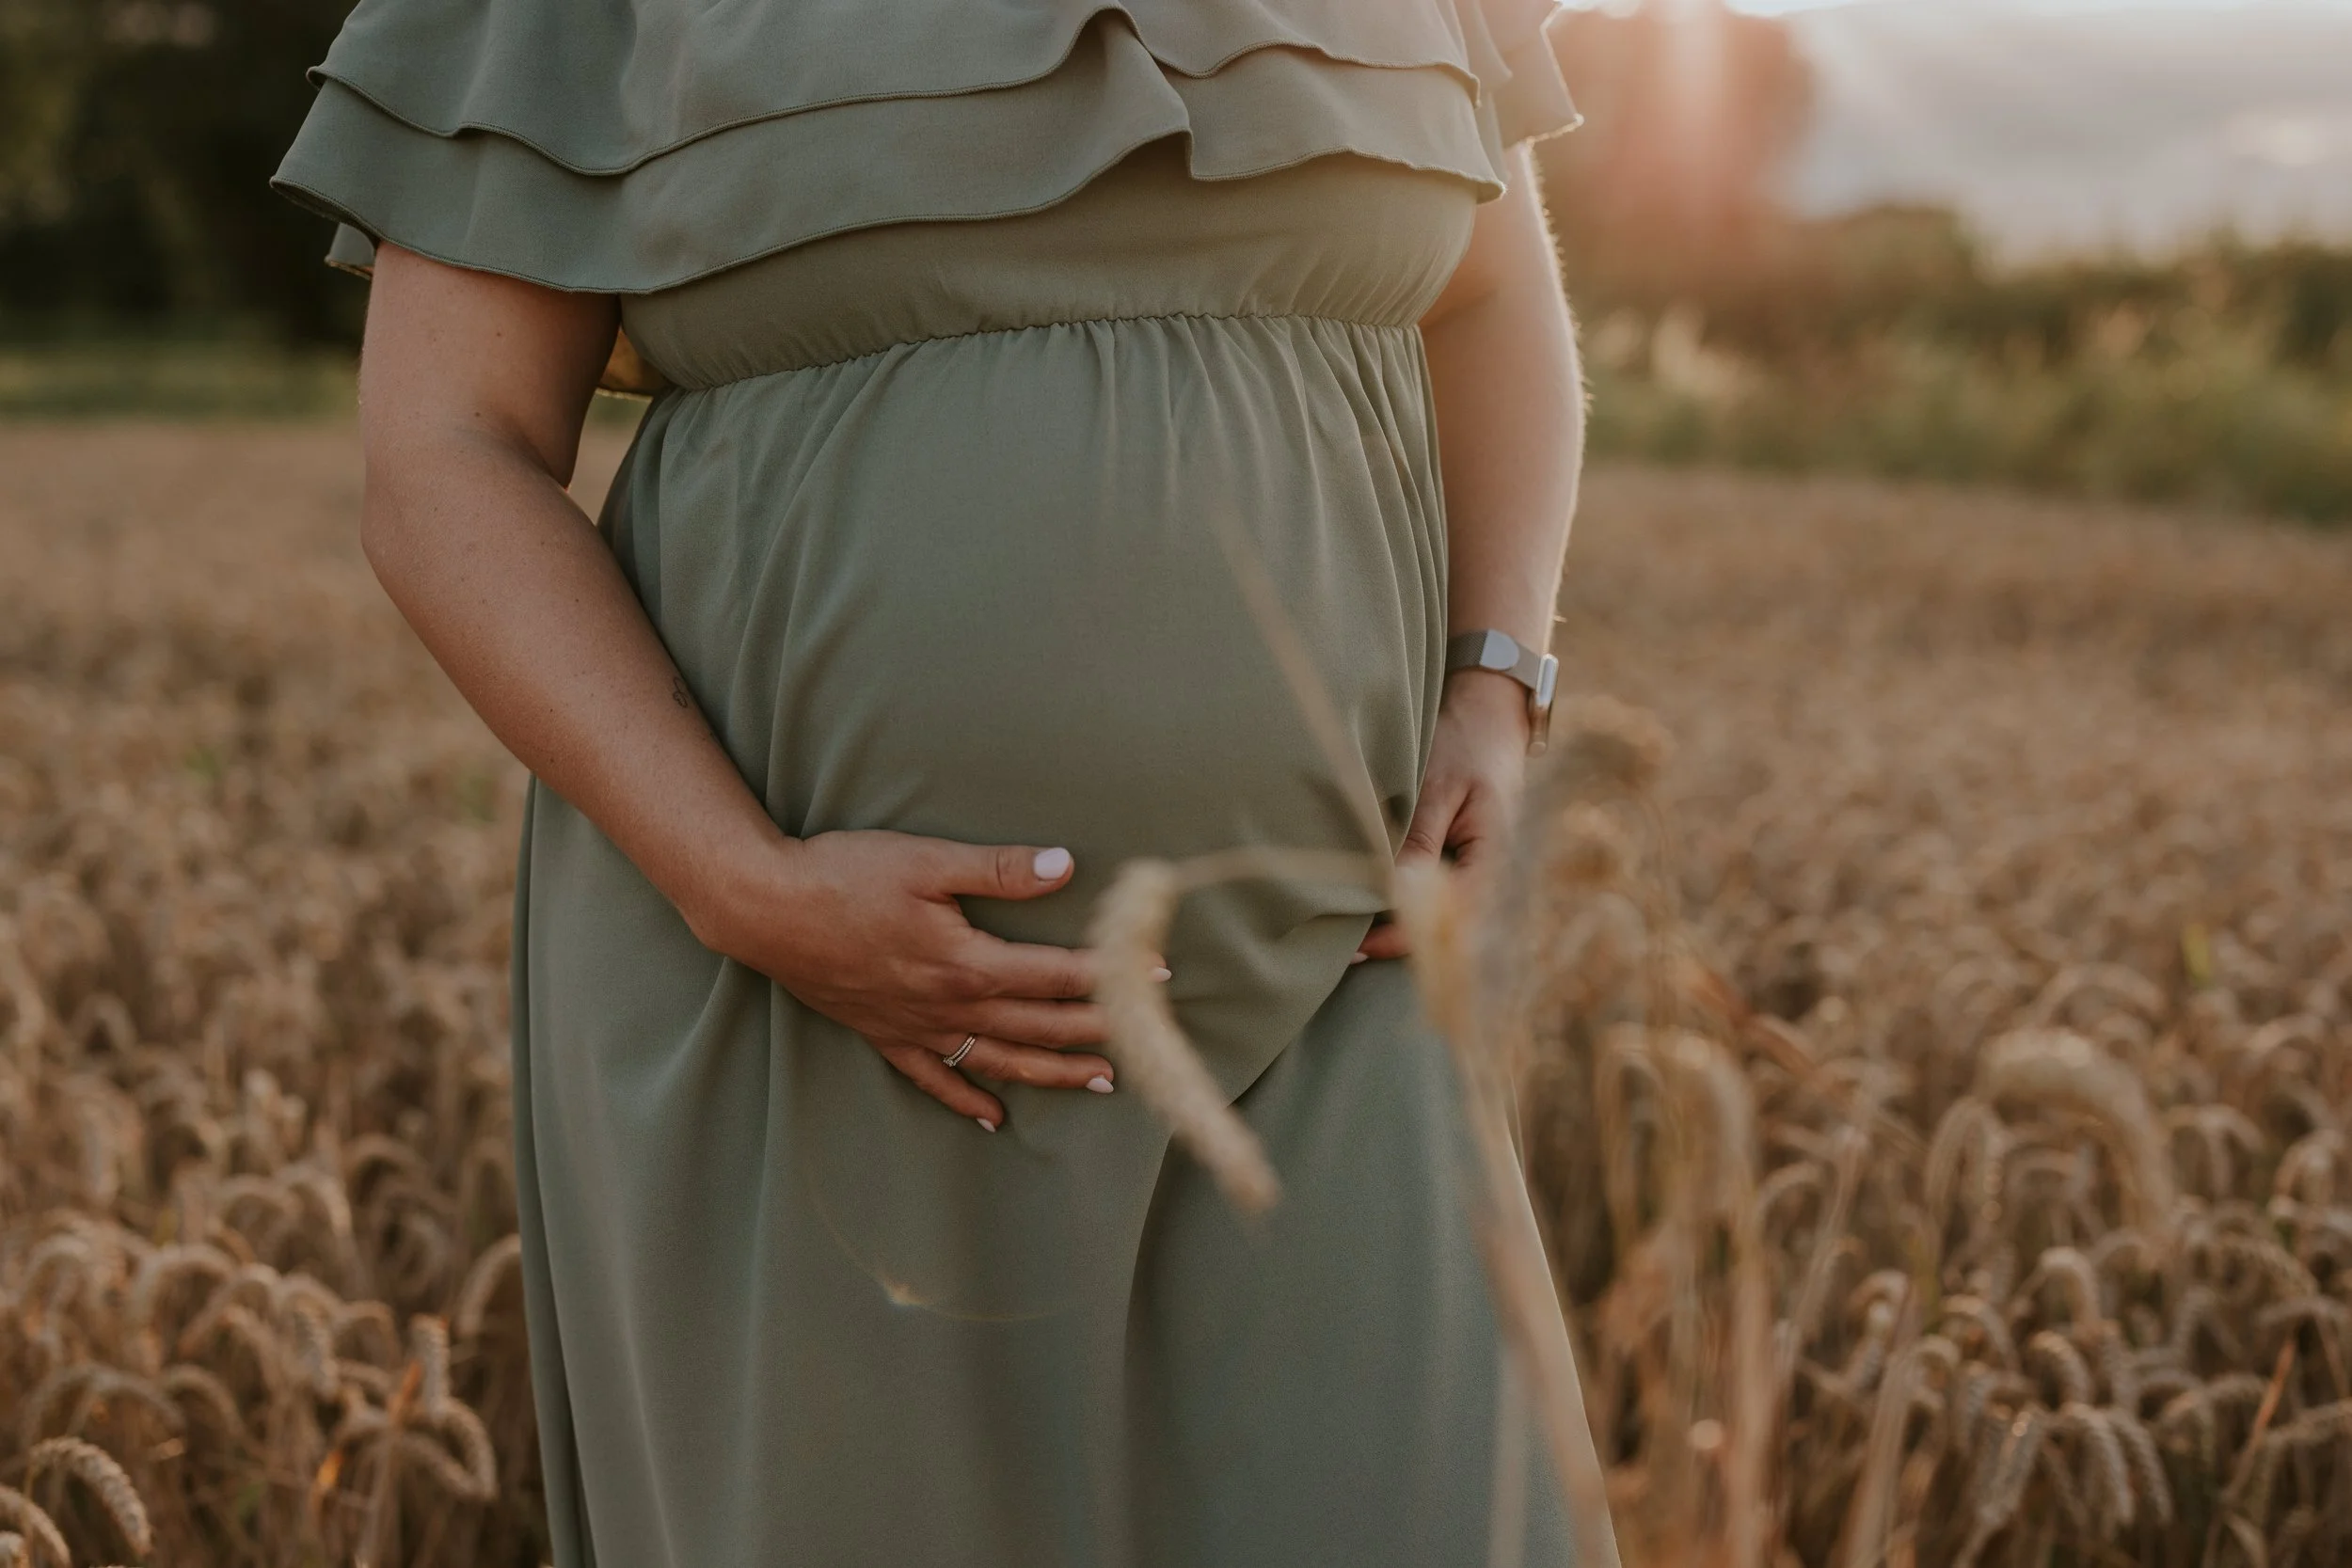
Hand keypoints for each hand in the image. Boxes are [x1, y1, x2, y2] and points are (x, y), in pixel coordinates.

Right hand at [691, 832, 1132, 1130]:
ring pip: (1000, 1059)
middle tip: (1150, 1039)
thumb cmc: (843, 875)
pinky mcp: (884, 1034)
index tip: (1159, 975)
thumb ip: (998, 870)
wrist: (764, 910)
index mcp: (966, 962)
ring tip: (1100, 1082)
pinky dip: (965, 1097)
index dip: (1111, 975)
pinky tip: (992, 1115)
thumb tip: (1065, 867)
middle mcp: (948, 1005)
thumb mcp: (925, 861)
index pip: (1057, 974)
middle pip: (1039, 1024)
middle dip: (1098, 1031)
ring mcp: (916, 1027)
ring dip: (1052, 1071)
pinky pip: (934, 1077)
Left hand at [1356, 671, 1530, 961]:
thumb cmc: (1466, 741)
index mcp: (1494, 855)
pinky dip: (1407, 897)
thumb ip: (1420, 840)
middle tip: (1347, 948)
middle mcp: (1492, 868)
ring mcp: (1479, 862)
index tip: (1361, 947)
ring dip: (1402, 921)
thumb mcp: (1438, 786)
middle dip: (1400, 939)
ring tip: (1354, 930)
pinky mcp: (1464, 853)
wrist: (1493, 707)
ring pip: (1441, 911)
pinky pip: (1438, 889)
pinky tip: (1374, 898)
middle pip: (1447, 926)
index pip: (1451, 920)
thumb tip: (1396, 891)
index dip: (1406, 938)